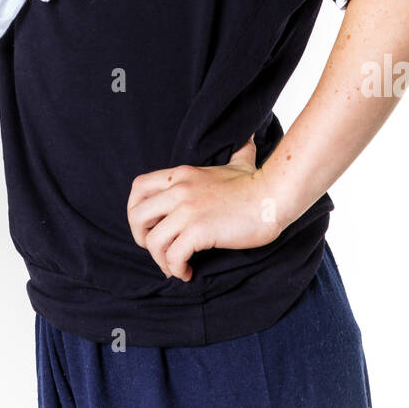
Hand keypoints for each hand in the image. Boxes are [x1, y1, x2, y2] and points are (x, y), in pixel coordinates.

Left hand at [126, 135, 281, 282]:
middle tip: (160, 252)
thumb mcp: (240, 162)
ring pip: (153, 241)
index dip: (134, 211)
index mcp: (181, 175)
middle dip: (142, 239)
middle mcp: (179, 190)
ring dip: (161, 260)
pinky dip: (176, 269)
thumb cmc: (258, 183)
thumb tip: (250, 135)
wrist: (274, 196)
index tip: (149, 228)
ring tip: (177, 267)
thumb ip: (237, 152)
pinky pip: (173, 256)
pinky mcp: (199, 230)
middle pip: (136, 215)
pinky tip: (188, 272)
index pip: (138, 187)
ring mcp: (188, 210)